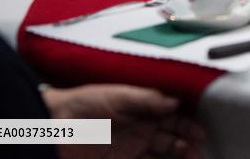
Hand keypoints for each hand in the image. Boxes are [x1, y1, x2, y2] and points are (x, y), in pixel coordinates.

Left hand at [43, 84, 204, 158]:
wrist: (49, 128)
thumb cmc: (82, 104)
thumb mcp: (118, 96)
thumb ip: (147, 100)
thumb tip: (175, 102)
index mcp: (142, 107)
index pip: (172, 115)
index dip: (187, 122)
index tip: (200, 131)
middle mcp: (140, 127)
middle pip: (171, 136)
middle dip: (187, 142)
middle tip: (198, 150)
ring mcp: (131, 147)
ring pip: (162, 153)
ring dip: (178, 155)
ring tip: (192, 158)